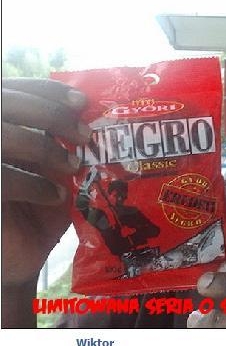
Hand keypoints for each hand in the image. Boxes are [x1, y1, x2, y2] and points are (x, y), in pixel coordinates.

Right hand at [2, 78, 89, 287]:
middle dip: (50, 113)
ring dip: (43, 148)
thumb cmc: (40, 208)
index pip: (14, 90)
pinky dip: (34, 185)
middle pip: (4, 103)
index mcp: (1, 126)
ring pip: (0, 136)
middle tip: (85, 133)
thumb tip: (96, 118)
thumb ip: (64, 145)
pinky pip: (2, 179)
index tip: (82, 100)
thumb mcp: (55, 172)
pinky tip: (57, 197)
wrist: (22, 255)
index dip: (45, 90)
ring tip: (74, 167)